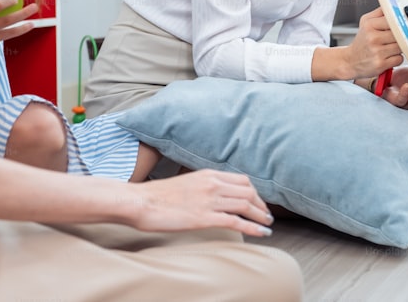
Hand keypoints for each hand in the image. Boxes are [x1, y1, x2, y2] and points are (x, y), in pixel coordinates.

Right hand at [125, 169, 274, 237]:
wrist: (140, 201)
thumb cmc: (157, 196)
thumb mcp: (187, 183)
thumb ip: (203, 186)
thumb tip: (214, 195)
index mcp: (209, 174)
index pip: (243, 181)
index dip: (255, 193)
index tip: (258, 203)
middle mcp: (213, 184)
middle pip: (249, 192)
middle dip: (261, 205)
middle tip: (266, 216)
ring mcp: (210, 200)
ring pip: (246, 205)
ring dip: (261, 216)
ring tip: (267, 224)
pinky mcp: (205, 217)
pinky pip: (236, 221)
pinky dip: (253, 227)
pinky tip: (261, 233)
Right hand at [342, 7, 402, 78]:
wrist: (350, 61)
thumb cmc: (362, 41)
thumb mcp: (366, 22)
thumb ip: (380, 12)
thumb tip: (396, 6)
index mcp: (370, 25)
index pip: (394, 20)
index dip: (401, 22)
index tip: (404, 24)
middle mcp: (373, 38)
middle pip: (400, 34)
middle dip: (401, 36)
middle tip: (397, 38)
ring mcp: (377, 52)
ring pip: (401, 46)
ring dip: (400, 48)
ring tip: (391, 47)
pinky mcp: (381, 64)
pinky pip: (399, 59)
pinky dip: (396, 58)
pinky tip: (389, 57)